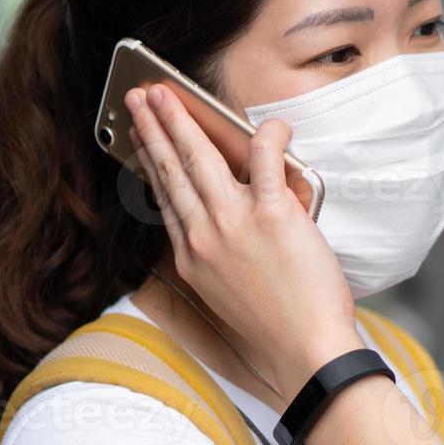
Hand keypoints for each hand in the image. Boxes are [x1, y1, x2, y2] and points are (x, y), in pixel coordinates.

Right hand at [127, 84, 361, 397]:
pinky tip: (269, 123)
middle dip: (153, 128)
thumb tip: (234, 214)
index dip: (151, 163)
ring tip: (166, 94)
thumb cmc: (279, 326)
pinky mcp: (271, 214)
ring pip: (199, 159)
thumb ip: (224, 252)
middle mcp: (204, 236)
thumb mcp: (230, 290)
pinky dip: (268, 136)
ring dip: (180, 121)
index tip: (141, 140)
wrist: (305, 349)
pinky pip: (264, 160)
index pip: (166, 198)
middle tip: (138, 99)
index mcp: (193, 257)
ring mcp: (234, 223)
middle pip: (171, 171)